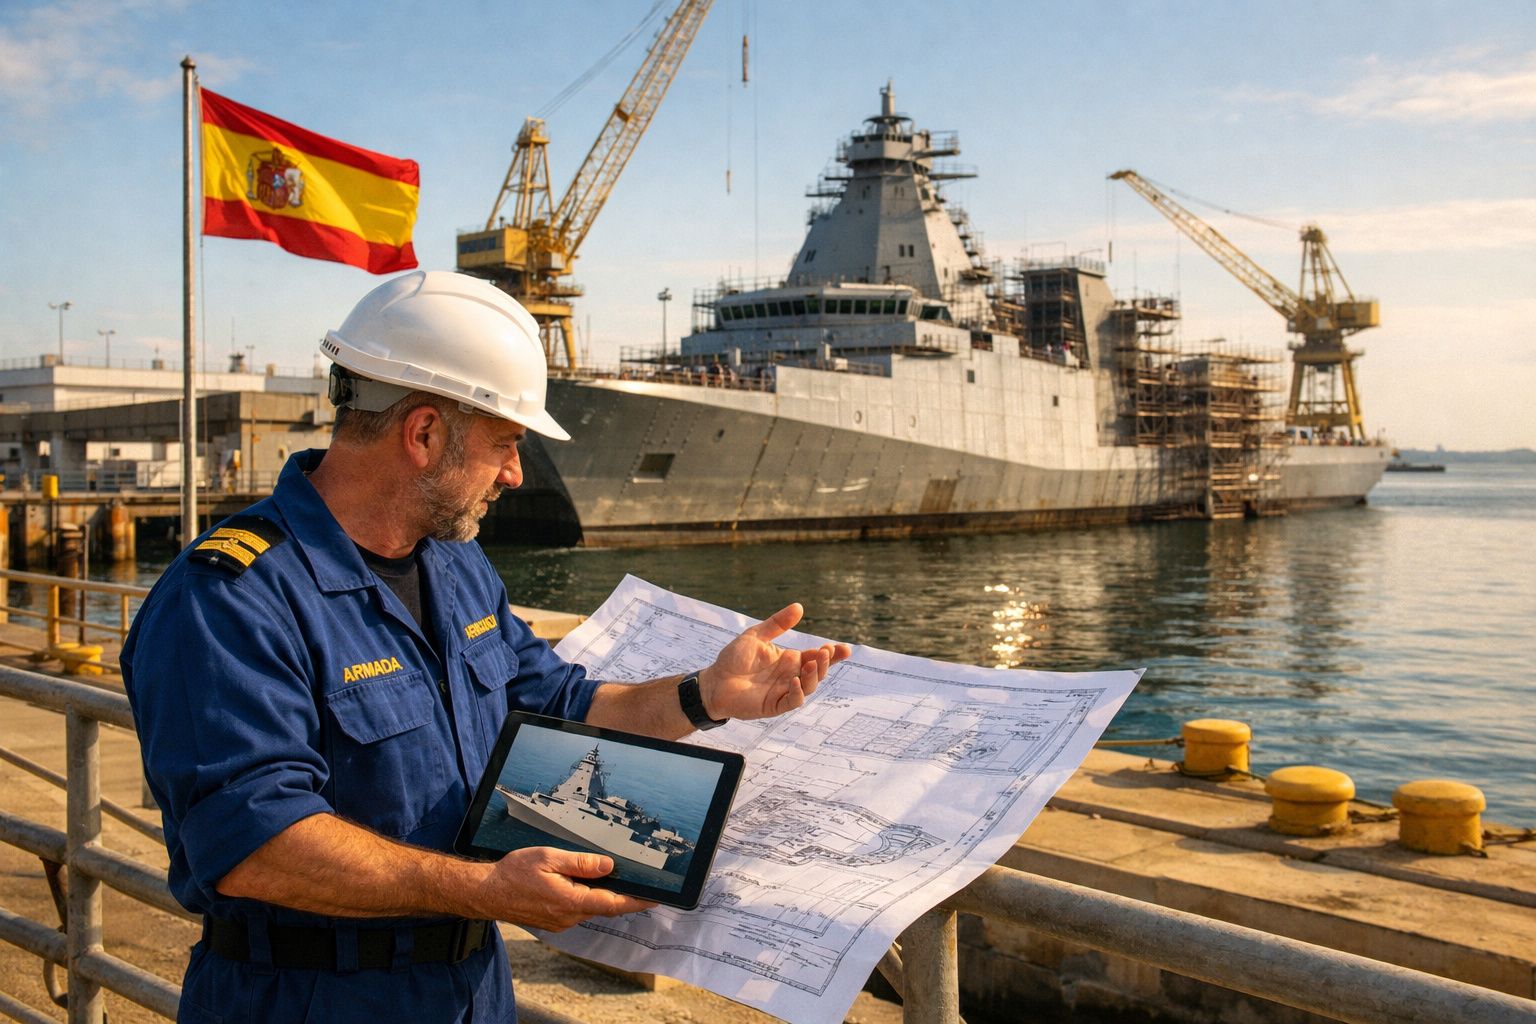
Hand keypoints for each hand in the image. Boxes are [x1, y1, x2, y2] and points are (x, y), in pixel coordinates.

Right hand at [478, 848, 653, 930]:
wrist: (486, 892)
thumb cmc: (514, 873)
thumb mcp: (549, 857)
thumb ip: (580, 863)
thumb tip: (608, 866)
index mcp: (570, 901)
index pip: (612, 904)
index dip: (636, 902)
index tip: (655, 900)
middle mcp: (568, 916)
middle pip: (603, 906)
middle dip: (621, 896)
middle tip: (638, 882)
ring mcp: (560, 922)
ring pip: (589, 908)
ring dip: (601, 896)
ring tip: (611, 878)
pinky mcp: (553, 922)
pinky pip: (576, 910)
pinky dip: (585, 898)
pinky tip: (583, 885)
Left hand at [700, 604, 851, 720]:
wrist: (714, 681)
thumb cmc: (734, 658)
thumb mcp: (756, 635)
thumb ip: (777, 623)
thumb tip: (799, 607)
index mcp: (789, 659)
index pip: (816, 656)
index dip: (832, 654)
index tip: (844, 649)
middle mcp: (790, 675)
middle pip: (817, 671)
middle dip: (826, 662)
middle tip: (826, 651)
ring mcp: (784, 691)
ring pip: (809, 687)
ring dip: (814, 676)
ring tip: (812, 663)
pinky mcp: (774, 705)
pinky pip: (792, 701)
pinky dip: (798, 692)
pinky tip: (795, 681)